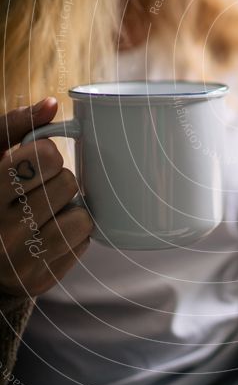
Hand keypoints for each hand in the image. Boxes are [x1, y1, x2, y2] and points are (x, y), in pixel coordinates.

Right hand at [0, 98, 93, 297]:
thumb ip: (13, 127)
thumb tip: (52, 104)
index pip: (42, 157)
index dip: (48, 153)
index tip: (38, 159)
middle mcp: (0, 231)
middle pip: (67, 182)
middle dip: (60, 178)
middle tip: (40, 187)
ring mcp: (20, 260)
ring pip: (81, 215)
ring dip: (71, 207)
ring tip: (47, 210)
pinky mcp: (40, 280)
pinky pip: (83, 242)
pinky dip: (75, 232)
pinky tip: (51, 232)